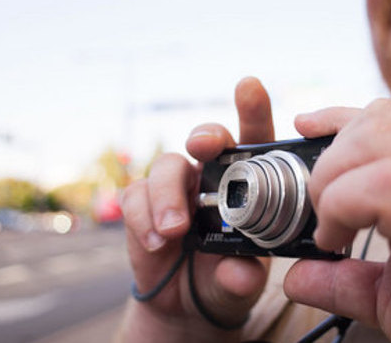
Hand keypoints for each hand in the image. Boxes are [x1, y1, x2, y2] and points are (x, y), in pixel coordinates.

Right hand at [119, 78, 273, 341]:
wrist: (188, 305)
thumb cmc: (227, 279)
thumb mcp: (241, 282)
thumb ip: (241, 276)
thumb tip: (240, 274)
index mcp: (246, 185)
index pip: (254, 141)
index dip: (253, 111)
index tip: (249, 85)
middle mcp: (211, 178)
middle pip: (207, 138)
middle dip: (205, 135)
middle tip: (203, 146)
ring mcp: (175, 189)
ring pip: (167, 166)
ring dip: (168, 196)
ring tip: (175, 232)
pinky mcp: (142, 206)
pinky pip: (136, 197)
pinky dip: (143, 219)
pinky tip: (155, 244)